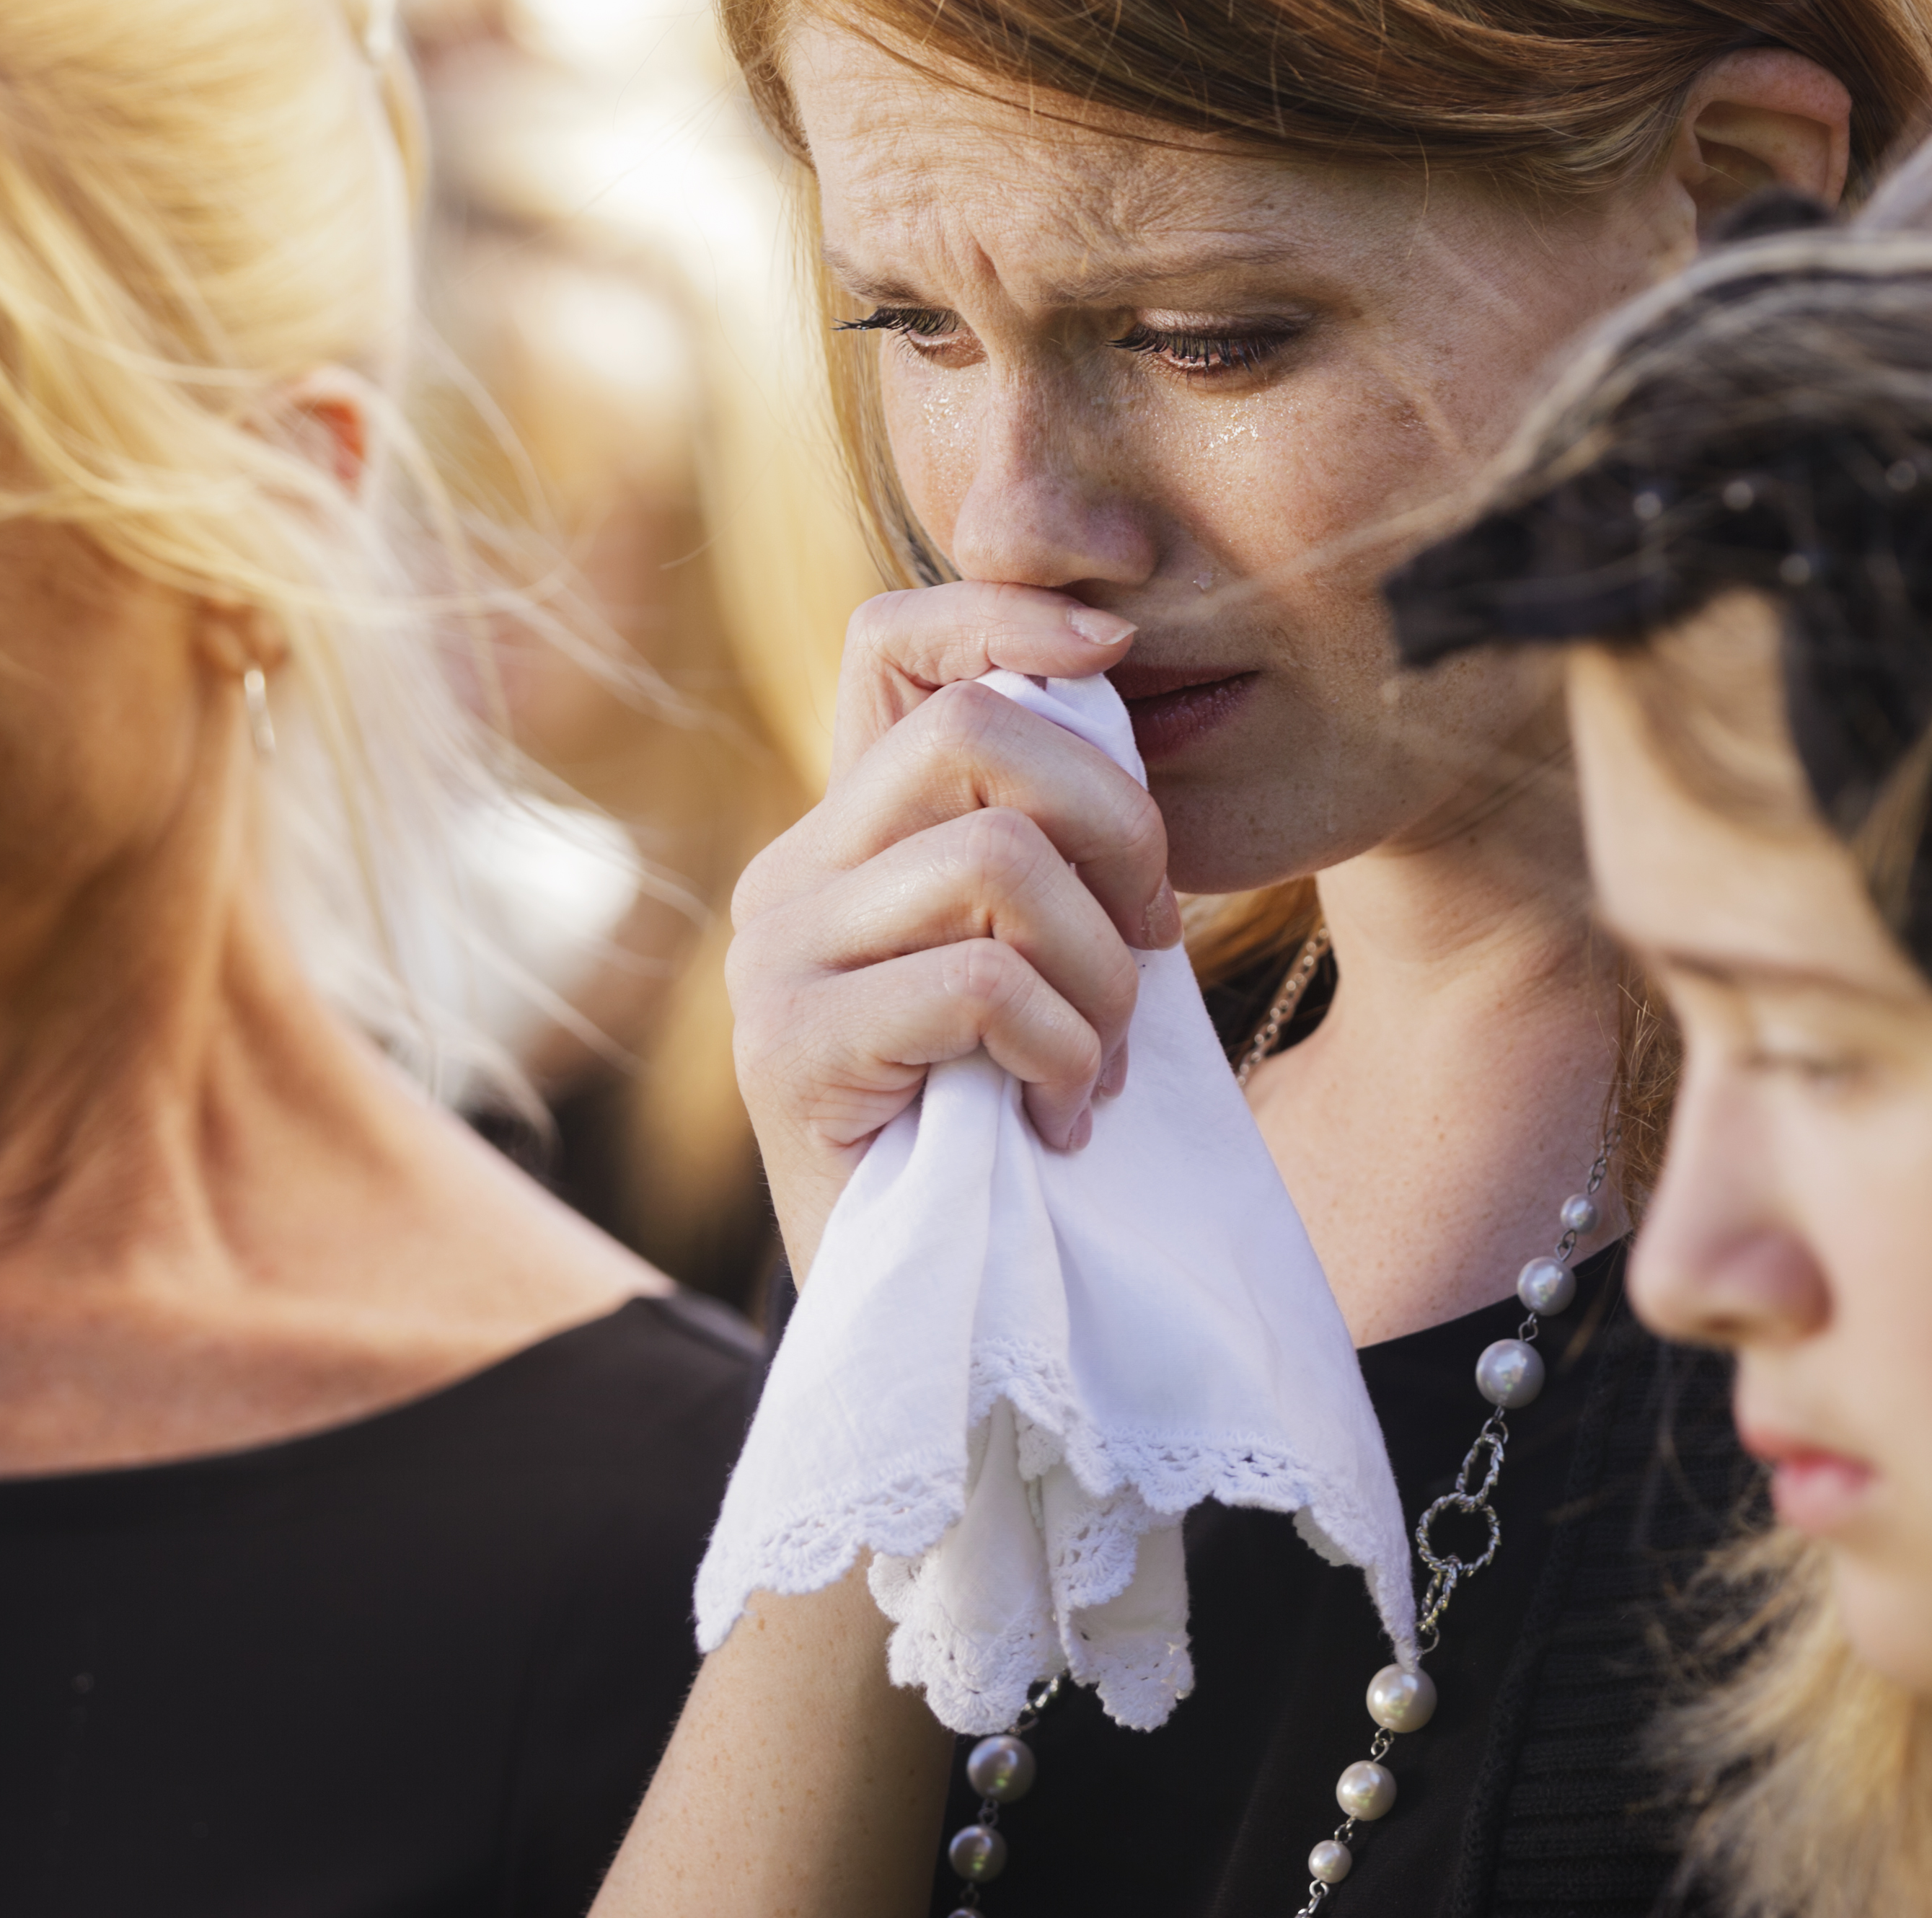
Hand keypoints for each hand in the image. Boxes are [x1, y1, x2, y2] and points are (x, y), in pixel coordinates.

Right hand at [727, 583, 1179, 1279]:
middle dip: (1113, 822)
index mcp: (849, 833)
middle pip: (973, 732)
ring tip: (1102, 1062)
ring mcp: (779, 960)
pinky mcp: (791, 1051)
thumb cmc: (1002, 1128)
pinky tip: (1062, 1118)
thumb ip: (1042, 844)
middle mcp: (794, 875)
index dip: (1001, 610)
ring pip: (996, 859)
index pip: (890, 641)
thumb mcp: (1030, 957)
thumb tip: (1112, 701)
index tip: (1118, 642)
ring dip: (1099, 970)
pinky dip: (1062, 1048)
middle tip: (1152, 942)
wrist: (921, 1321)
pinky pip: (982, 982)